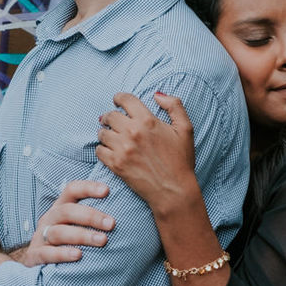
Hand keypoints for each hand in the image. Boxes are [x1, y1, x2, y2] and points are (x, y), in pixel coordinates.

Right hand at [10, 180, 113, 266]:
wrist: (40, 269)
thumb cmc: (69, 244)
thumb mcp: (78, 227)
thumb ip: (95, 220)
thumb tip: (128, 213)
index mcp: (61, 208)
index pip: (72, 190)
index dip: (88, 188)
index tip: (107, 190)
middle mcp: (50, 219)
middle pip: (67, 211)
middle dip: (90, 216)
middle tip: (111, 224)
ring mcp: (40, 237)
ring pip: (58, 232)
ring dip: (81, 235)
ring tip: (102, 241)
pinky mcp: (35, 256)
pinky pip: (47, 253)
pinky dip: (62, 254)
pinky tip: (78, 255)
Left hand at [96, 92, 197, 213]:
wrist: (174, 190)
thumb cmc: (181, 160)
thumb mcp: (186, 129)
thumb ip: (174, 105)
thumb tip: (157, 94)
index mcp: (148, 120)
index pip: (125, 100)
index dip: (119, 98)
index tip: (117, 101)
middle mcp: (132, 132)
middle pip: (110, 115)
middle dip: (110, 116)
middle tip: (112, 121)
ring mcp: (122, 149)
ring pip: (102, 133)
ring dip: (105, 133)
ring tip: (111, 136)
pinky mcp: (116, 165)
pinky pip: (99, 150)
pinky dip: (102, 149)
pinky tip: (110, 150)